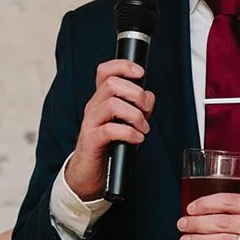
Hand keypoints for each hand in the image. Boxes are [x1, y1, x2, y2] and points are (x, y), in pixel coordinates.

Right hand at [62, 59, 155, 199]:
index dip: (122, 66)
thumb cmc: (108, 146)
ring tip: (143, 127)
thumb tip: (149, 97)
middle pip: (112, 84)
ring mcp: (90, 123)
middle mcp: (94, 107)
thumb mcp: (126, 122)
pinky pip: (110, 129)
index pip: (105, 71)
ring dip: (135, 115)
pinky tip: (137, 139)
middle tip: (145, 110)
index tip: (140, 72)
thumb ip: (138, 108)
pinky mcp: (91, 140)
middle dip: (136, 94)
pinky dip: (129, 132)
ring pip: (112, 104)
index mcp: (102, 99)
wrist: (89, 173)